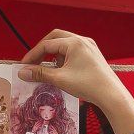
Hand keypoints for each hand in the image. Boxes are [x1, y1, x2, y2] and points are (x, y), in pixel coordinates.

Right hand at [18, 30, 133, 130]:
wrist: (111, 94)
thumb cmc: (88, 85)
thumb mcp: (60, 79)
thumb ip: (39, 74)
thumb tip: (22, 72)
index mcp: (74, 42)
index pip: (46, 44)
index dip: (32, 55)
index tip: (24, 66)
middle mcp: (82, 40)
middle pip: (55, 39)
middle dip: (42, 51)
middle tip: (33, 63)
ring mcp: (88, 47)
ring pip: (64, 45)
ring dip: (53, 55)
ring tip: (50, 70)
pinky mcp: (92, 55)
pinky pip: (73, 51)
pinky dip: (64, 59)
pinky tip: (62, 71)